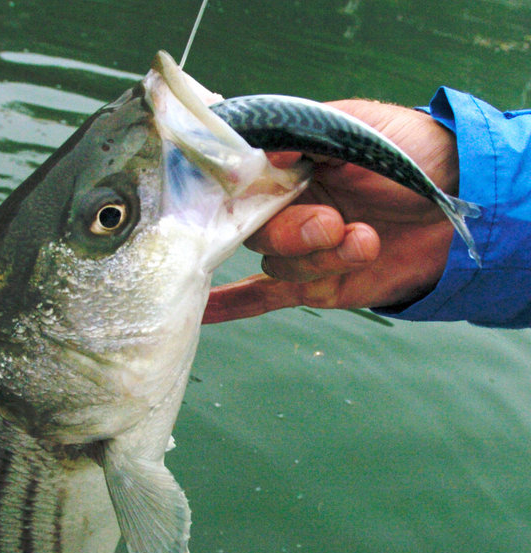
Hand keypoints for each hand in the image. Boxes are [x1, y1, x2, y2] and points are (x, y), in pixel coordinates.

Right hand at [203, 100, 460, 322]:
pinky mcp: (313, 284)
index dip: (243, 191)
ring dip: (321, 258)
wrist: (460, 202)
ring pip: (278, 264)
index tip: (252, 193)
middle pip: (256, 231)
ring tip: (366, 241)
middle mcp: (286, 208)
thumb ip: (310, 138)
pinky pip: (263, 297)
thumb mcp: (360, 128)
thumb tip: (269, 156)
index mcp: (290, 168)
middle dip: (295, 232)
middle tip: (334, 224)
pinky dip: (232, 305)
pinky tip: (202, 313)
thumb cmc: (411, 154)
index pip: (244, 182)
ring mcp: (299, 248)